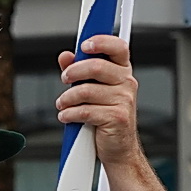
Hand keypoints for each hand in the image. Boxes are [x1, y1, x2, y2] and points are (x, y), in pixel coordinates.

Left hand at [55, 35, 142, 168]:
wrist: (119, 148)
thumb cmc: (107, 118)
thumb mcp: (93, 90)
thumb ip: (79, 71)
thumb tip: (65, 57)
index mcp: (123, 72)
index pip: (118, 47)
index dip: (101, 42)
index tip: (83, 46)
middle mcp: (127, 83)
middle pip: (96, 66)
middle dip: (73, 72)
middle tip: (65, 79)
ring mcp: (124, 100)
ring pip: (86, 91)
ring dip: (67, 98)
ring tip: (63, 104)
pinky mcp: (117, 118)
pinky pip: (86, 111)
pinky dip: (70, 114)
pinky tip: (66, 116)